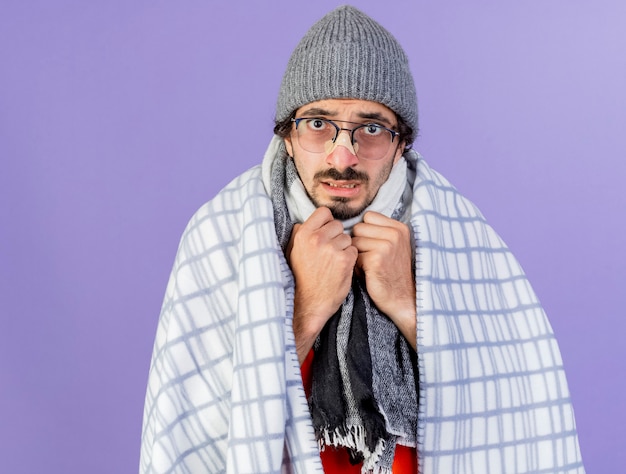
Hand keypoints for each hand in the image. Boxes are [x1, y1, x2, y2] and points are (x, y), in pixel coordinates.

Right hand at [286, 207, 357, 362]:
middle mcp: (317, 238)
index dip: (327, 223)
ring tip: (333, 262)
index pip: (324, 212)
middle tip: (329, 253)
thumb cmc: (301, 278)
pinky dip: (350, 259)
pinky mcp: (344, 260)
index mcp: (303, 234)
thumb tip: (302, 222)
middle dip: (336, 237)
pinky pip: (354, 250)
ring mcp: (331, 249)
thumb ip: (298, 234)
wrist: (309, 304)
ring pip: (347, 238)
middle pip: (337, 225)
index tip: (326, 234)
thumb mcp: (292, 253)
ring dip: (344, 248)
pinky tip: (341, 268)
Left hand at [351, 211, 416, 348]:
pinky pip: (354, 255)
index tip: (374, 245)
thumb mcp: (392, 246)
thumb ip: (378, 231)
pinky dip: (357, 266)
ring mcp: (386, 245)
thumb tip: (351, 222)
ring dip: (357, 254)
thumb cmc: (390, 272)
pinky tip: (368, 273)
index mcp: (399, 227)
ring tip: (369, 266)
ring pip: (354, 242)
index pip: (368, 216)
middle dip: (359, 243)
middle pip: (358, 228)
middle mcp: (395, 233)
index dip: (365, 232)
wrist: (401, 298)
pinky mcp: (376, 258)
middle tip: (371, 258)